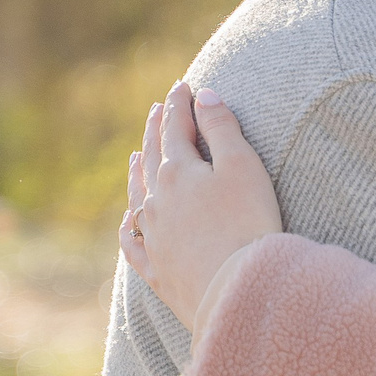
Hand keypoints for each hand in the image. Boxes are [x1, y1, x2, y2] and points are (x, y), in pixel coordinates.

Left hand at [119, 82, 282, 332]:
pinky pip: (133, 243)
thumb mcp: (243, 166)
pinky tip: (126, 222)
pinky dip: (128, 227)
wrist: (237, 289)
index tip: (183, 86)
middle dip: (156, 130)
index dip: (180, 104)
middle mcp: (157, 201)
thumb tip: (203, 96)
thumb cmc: (248, 223)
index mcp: (178, 172)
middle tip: (157, 110)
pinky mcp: (157, 271)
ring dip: (138, 172)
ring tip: (136, 155)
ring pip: (138, 196)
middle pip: (153, 157)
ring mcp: (153, 237)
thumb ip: (221, 128)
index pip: (177, 128)